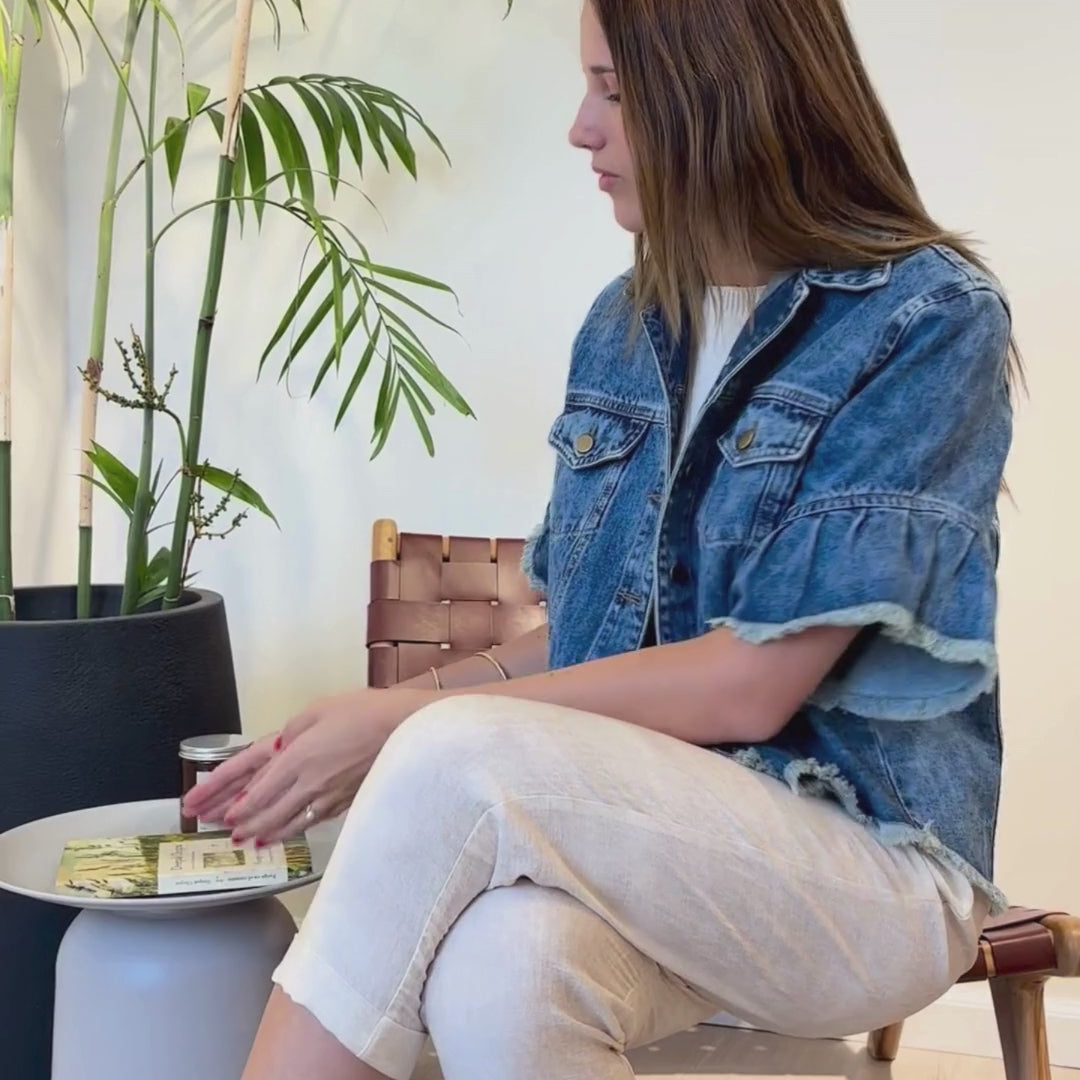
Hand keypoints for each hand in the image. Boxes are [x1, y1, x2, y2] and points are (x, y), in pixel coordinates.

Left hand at [201, 687, 433, 845]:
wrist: (405, 729)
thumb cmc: (365, 712)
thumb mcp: (319, 708)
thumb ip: (293, 729)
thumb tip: (278, 747)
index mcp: (298, 757)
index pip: (259, 790)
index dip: (239, 807)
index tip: (223, 816)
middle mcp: (310, 783)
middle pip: (270, 813)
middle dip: (244, 826)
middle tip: (226, 833)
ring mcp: (330, 796)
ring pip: (291, 823)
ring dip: (266, 834)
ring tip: (250, 841)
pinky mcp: (347, 801)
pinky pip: (313, 820)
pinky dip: (294, 830)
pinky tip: (289, 832)